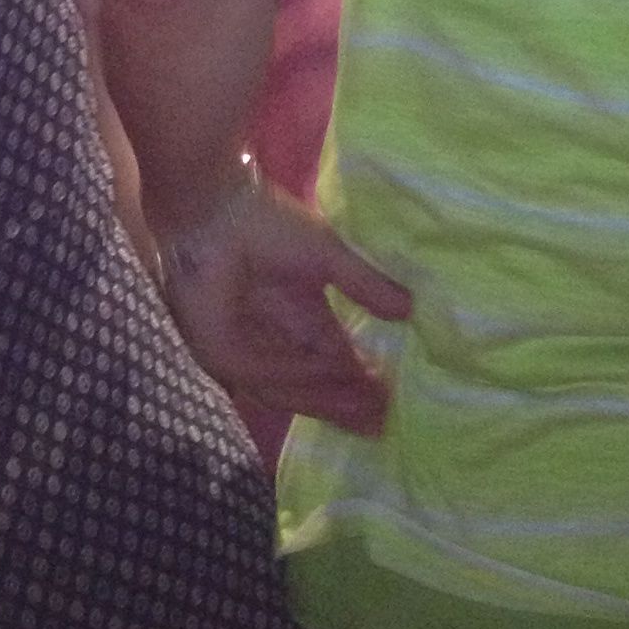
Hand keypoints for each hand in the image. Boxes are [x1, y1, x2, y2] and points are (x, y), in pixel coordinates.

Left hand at [160, 172, 411, 435]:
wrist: (218, 209)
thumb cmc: (267, 222)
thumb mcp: (328, 256)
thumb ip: (365, 285)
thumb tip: (410, 309)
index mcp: (298, 312)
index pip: (331, 355)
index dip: (359, 376)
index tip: (390, 393)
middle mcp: (276, 338)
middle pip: (315, 381)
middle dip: (347, 400)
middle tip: (383, 419)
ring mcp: (249, 349)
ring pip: (295, 387)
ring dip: (331, 399)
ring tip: (367, 410)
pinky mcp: (224, 354)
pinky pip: (268, 377)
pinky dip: (303, 381)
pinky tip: (335, 385)